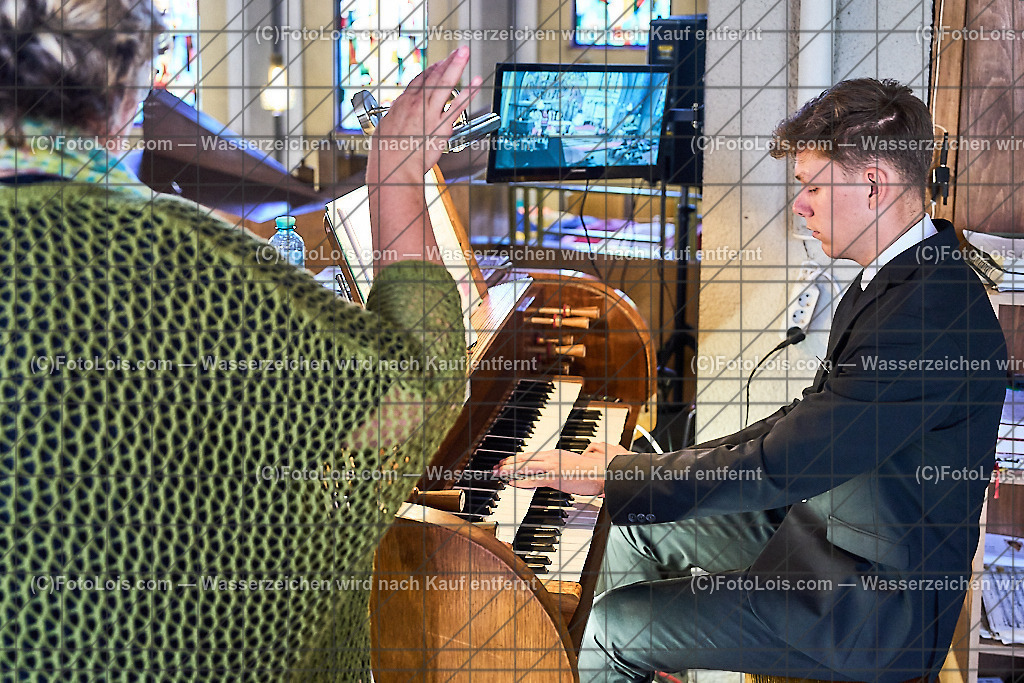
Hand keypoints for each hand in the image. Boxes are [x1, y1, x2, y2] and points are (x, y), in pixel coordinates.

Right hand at [366, 46, 482, 185]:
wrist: (392, 166)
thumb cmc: (387, 153)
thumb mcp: (384, 128)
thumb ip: (393, 118)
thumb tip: (394, 113)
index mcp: (403, 103)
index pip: (420, 81)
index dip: (431, 71)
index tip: (440, 64)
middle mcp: (416, 104)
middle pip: (433, 77)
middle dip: (447, 62)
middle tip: (458, 52)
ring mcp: (430, 113)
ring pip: (445, 84)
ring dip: (456, 66)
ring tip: (465, 53)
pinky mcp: (441, 126)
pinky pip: (457, 106)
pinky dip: (468, 92)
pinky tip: (476, 83)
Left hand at [492, 442, 630, 495]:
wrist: (605, 472)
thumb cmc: (596, 469)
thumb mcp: (580, 462)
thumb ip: (570, 461)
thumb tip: (570, 461)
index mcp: (557, 454)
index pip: (532, 455)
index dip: (518, 458)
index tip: (507, 460)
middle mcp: (552, 457)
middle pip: (525, 458)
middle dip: (508, 462)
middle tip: (496, 466)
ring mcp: (552, 465)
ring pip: (525, 466)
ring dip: (509, 470)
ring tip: (497, 472)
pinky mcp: (554, 476)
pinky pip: (532, 478)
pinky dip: (519, 479)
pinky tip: (511, 481)